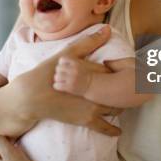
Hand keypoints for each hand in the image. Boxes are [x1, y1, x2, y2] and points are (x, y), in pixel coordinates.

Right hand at [0, 25, 122, 141]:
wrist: (30, 98)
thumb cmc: (45, 73)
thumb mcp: (67, 54)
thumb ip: (89, 42)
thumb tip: (106, 29)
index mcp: (95, 73)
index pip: (116, 71)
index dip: (123, 70)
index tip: (131, 70)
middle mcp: (98, 91)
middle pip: (119, 91)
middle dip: (124, 90)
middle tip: (129, 88)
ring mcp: (93, 107)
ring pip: (115, 107)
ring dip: (118, 105)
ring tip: (120, 102)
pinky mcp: (86, 120)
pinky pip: (105, 127)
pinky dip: (112, 129)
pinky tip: (118, 130)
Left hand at [53, 57, 92, 96]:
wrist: (94, 85)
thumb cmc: (86, 74)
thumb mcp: (82, 63)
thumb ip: (72, 61)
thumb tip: (61, 58)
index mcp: (76, 63)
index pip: (62, 59)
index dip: (61, 63)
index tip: (64, 67)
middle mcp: (73, 70)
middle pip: (58, 68)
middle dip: (59, 71)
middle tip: (62, 75)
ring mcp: (71, 79)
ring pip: (57, 77)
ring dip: (58, 79)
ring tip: (61, 81)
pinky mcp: (70, 87)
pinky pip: (57, 85)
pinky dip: (57, 86)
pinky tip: (61, 86)